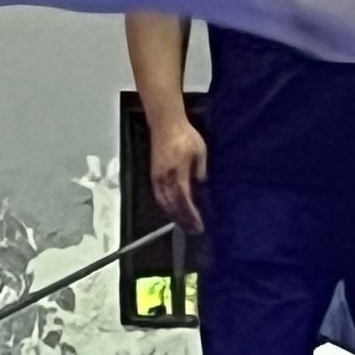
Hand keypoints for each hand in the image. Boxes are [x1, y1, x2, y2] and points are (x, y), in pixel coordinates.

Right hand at [147, 110, 211, 233]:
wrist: (165, 124)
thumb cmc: (185, 136)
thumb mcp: (200, 151)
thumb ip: (200, 170)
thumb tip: (200, 186)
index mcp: (177, 174)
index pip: (184, 201)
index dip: (191, 215)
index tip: (199, 225)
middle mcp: (164, 180)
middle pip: (173, 206)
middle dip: (183, 220)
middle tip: (193, 230)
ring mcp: (157, 178)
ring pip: (164, 203)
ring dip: (174, 216)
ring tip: (184, 225)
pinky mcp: (154, 175)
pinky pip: (159, 197)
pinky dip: (166, 207)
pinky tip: (172, 211)